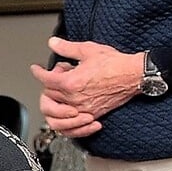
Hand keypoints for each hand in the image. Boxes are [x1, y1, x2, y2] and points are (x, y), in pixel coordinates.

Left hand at [30, 38, 146, 138]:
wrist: (135, 75)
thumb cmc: (116, 64)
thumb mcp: (88, 50)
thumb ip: (67, 48)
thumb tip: (53, 43)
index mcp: (71, 82)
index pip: (45, 79)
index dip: (38, 72)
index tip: (37, 69)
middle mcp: (75, 98)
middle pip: (48, 96)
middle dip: (49, 84)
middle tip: (58, 75)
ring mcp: (83, 109)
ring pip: (55, 113)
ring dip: (54, 104)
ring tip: (60, 93)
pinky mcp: (93, 115)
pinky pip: (71, 127)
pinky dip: (66, 122)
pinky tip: (68, 113)